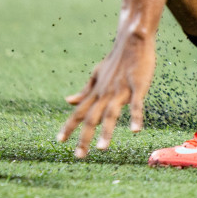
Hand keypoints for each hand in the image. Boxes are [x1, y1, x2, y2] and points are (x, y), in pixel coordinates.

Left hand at [59, 31, 155, 157]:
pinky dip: (135, 117)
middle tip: (79, 156)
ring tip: (102, 149)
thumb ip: (84, 91)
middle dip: (84, 138)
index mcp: (96, 92)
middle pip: (92, 118)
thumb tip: (67, 101)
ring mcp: (120, 90)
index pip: (79, 112)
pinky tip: (135, 130)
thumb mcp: (96, 74)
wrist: (132, 41)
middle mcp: (105, 93)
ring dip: (106, 131)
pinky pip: (136, 104)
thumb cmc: (116, 59)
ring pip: (110, 114)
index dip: (68, 126)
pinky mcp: (137, 86)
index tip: (59, 141)